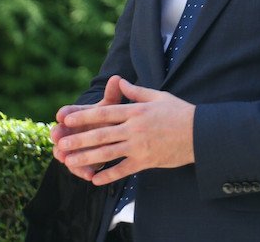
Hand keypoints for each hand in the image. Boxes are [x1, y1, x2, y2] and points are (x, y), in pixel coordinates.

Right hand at [50, 75, 127, 179]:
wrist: (110, 136)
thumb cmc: (109, 118)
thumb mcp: (111, 107)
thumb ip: (112, 95)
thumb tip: (117, 78)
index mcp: (76, 116)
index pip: (67, 112)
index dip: (64, 113)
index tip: (61, 114)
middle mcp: (70, 132)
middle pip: (59, 132)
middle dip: (57, 134)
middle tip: (56, 135)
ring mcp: (72, 148)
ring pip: (64, 152)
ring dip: (64, 154)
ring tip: (64, 157)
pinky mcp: (79, 163)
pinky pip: (78, 168)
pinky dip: (83, 171)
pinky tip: (90, 175)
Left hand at [51, 76, 195, 185]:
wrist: (199, 133)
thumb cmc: (179, 112)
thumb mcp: (158, 96)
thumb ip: (136, 91)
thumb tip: (119, 81)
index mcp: (136, 111)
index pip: (105, 113)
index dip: (84, 117)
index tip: (67, 120)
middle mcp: (134, 128)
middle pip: (101, 134)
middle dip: (78, 140)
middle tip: (60, 144)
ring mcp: (139, 146)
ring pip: (107, 153)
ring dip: (86, 158)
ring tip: (69, 161)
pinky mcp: (145, 161)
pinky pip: (123, 170)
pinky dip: (108, 175)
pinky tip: (94, 179)